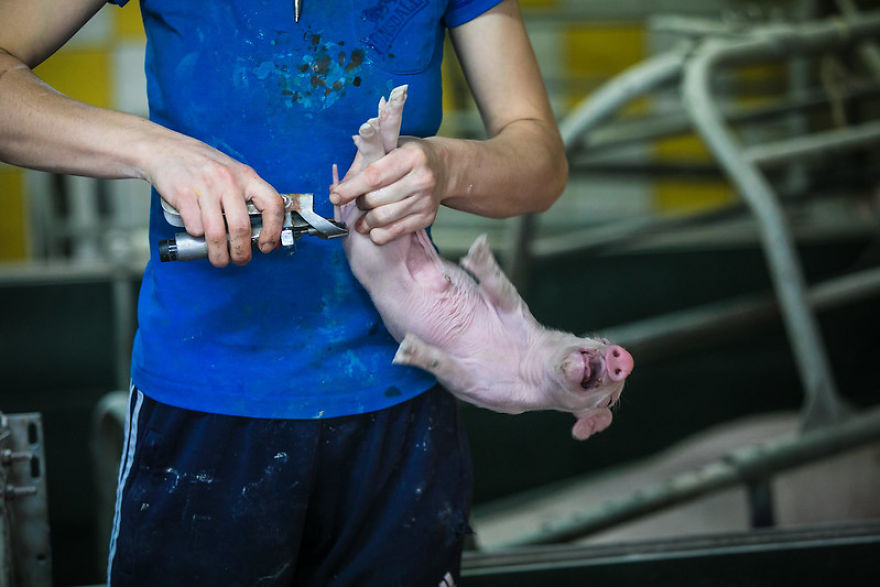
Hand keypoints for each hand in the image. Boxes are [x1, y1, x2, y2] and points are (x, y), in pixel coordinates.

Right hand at [147, 134, 284, 266]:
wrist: (163, 148)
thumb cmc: (201, 164)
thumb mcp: (231, 172)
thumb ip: (244, 196)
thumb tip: (257, 232)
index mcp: (246, 175)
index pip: (272, 204)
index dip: (274, 229)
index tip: (267, 245)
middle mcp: (228, 180)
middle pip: (242, 227)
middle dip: (242, 252)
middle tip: (240, 260)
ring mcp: (205, 187)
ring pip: (217, 233)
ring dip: (219, 254)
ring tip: (219, 259)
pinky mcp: (183, 194)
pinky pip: (194, 227)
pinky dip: (196, 235)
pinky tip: (196, 230)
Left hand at [329, 138, 446, 244]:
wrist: (444, 168)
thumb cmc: (409, 156)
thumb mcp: (389, 147)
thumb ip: (363, 163)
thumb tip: (337, 188)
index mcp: (411, 156)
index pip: (373, 176)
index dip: (351, 188)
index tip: (335, 196)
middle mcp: (422, 179)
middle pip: (376, 200)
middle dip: (360, 203)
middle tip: (359, 201)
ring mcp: (426, 200)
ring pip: (383, 218)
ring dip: (366, 221)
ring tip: (363, 219)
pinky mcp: (427, 217)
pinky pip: (395, 232)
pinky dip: (379, 233)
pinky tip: (374, 228)